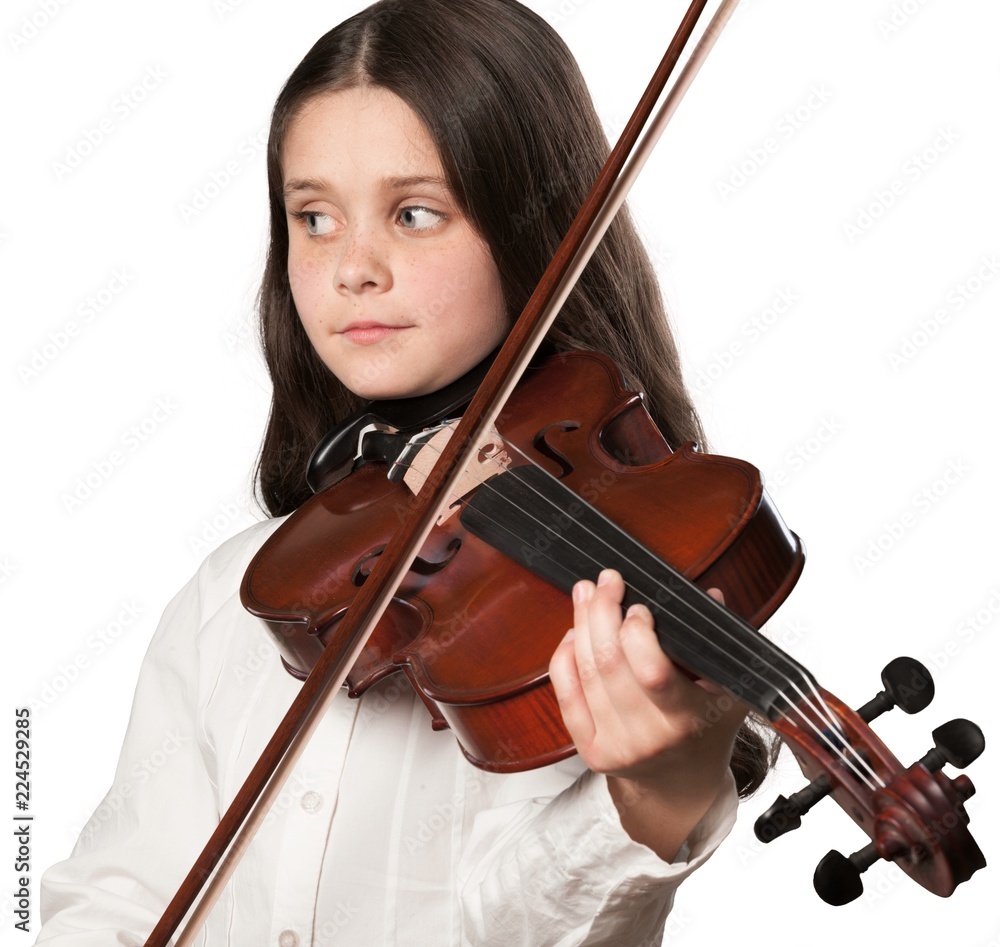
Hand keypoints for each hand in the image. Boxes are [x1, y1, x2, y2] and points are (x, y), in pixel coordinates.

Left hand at [548, 568, 745, 859]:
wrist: (681, 785)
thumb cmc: (706, 727)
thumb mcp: (728, 688)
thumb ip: (717, 641)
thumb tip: (709, 595)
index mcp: (687, 719)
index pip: (652, 673)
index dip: (637, 633)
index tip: (638, 605)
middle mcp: (649, 737)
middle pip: (609, 664)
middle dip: (602, 613)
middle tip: (605, 581)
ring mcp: (615, 746)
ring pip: (586, 673)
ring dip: (581, 626)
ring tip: (586, 595)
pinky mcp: (590, 751)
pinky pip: (566, 695)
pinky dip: (564, 658)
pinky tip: (573, 634)